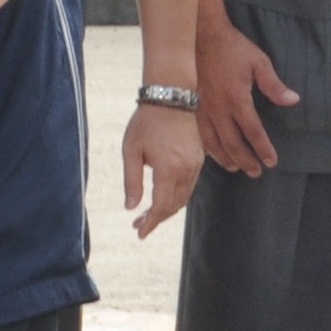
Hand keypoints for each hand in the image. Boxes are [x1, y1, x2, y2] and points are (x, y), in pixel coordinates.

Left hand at [123, 98, 205, 236]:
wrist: (171, 97)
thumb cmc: (146, 122)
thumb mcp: (131, 151)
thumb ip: (132, 181)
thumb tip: (131, 207)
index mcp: (169, 169)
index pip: (161, 206)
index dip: (150, 222)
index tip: (139, 233)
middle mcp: (187, 170)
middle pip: (174, 205)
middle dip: (157, 219)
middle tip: (139, 226)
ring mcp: (196, 164)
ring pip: (184, 197)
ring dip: (167, 209)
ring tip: (148, 215)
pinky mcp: (199, 158)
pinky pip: (189, 186)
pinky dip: (177, 197)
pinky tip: (163, 197)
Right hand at [197, 8, 299, 176]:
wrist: (200, 37)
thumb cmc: (232, 48)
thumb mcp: (259, 62)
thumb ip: (274, 85)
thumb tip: (293, 101)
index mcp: (237, 99)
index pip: (253, 131)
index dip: (263, 149)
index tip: (272, 162)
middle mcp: (218, 109)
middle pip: (232, 143)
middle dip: (245, 160)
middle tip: (256, 173)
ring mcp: (201, 110)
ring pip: (213, 143)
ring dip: (225, 159)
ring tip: (236, 168)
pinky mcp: (190, 108)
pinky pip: (198, 135)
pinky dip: (207, 148)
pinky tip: (212, 154)